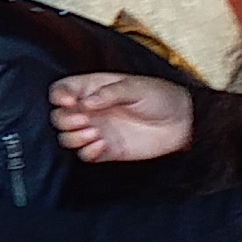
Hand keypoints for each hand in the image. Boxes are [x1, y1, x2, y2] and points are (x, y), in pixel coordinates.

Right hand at [49, 72, 194, 163]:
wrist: (183, 122)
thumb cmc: (160, 96)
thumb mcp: (136, 86)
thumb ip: (109, 93)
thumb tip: (86, 102)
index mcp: (92, 89)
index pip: (61, 91)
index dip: (59, 96)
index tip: (70, 101)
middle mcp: (90, 110)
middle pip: (59, 117)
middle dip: (65, 120)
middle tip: (84, 119)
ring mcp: (97, 130)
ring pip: (67, 138)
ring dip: (74, 137)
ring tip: (95, 133)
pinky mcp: (107, 150)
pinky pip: (85, 155)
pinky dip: (87, 152)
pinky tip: (102, 144)